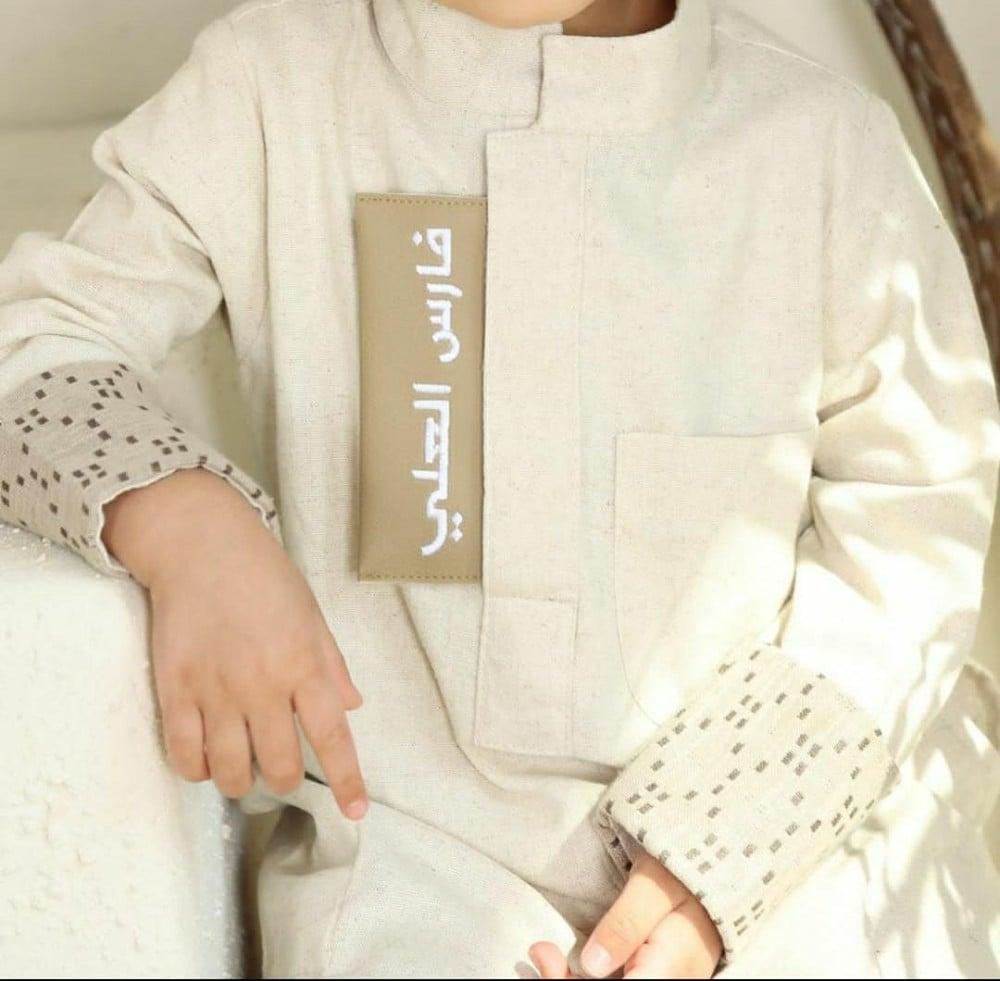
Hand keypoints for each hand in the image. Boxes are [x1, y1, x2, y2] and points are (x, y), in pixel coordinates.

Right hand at [102, 467, 368, 819]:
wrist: (201, 546)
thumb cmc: (264, 576)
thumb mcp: (312, 615)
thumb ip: (331, 665)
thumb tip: (352, 706)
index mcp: (304, 664)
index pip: (333, 736)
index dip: (346, 780)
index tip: (355, 810)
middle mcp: (263, 685)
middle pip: (279, 764)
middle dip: (284, 779)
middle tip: (282, 768)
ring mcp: (216, 690)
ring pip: (230, 770)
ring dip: (241, 781)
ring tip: (243, 768)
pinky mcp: (175, 689)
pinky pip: (185, 753)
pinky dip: (197, 769)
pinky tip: (206, 760)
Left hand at [529, 851, 721, 978]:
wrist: (718, 870)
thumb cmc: (684, 871)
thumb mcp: (653, 886)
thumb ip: (625, 924)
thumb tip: (592, 966)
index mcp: (670, 969)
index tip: (545, 960)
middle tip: (539, 952)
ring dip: (570, 979)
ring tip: (543, 953)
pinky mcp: (652, 977)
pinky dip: (585, 977)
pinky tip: (561, 961)